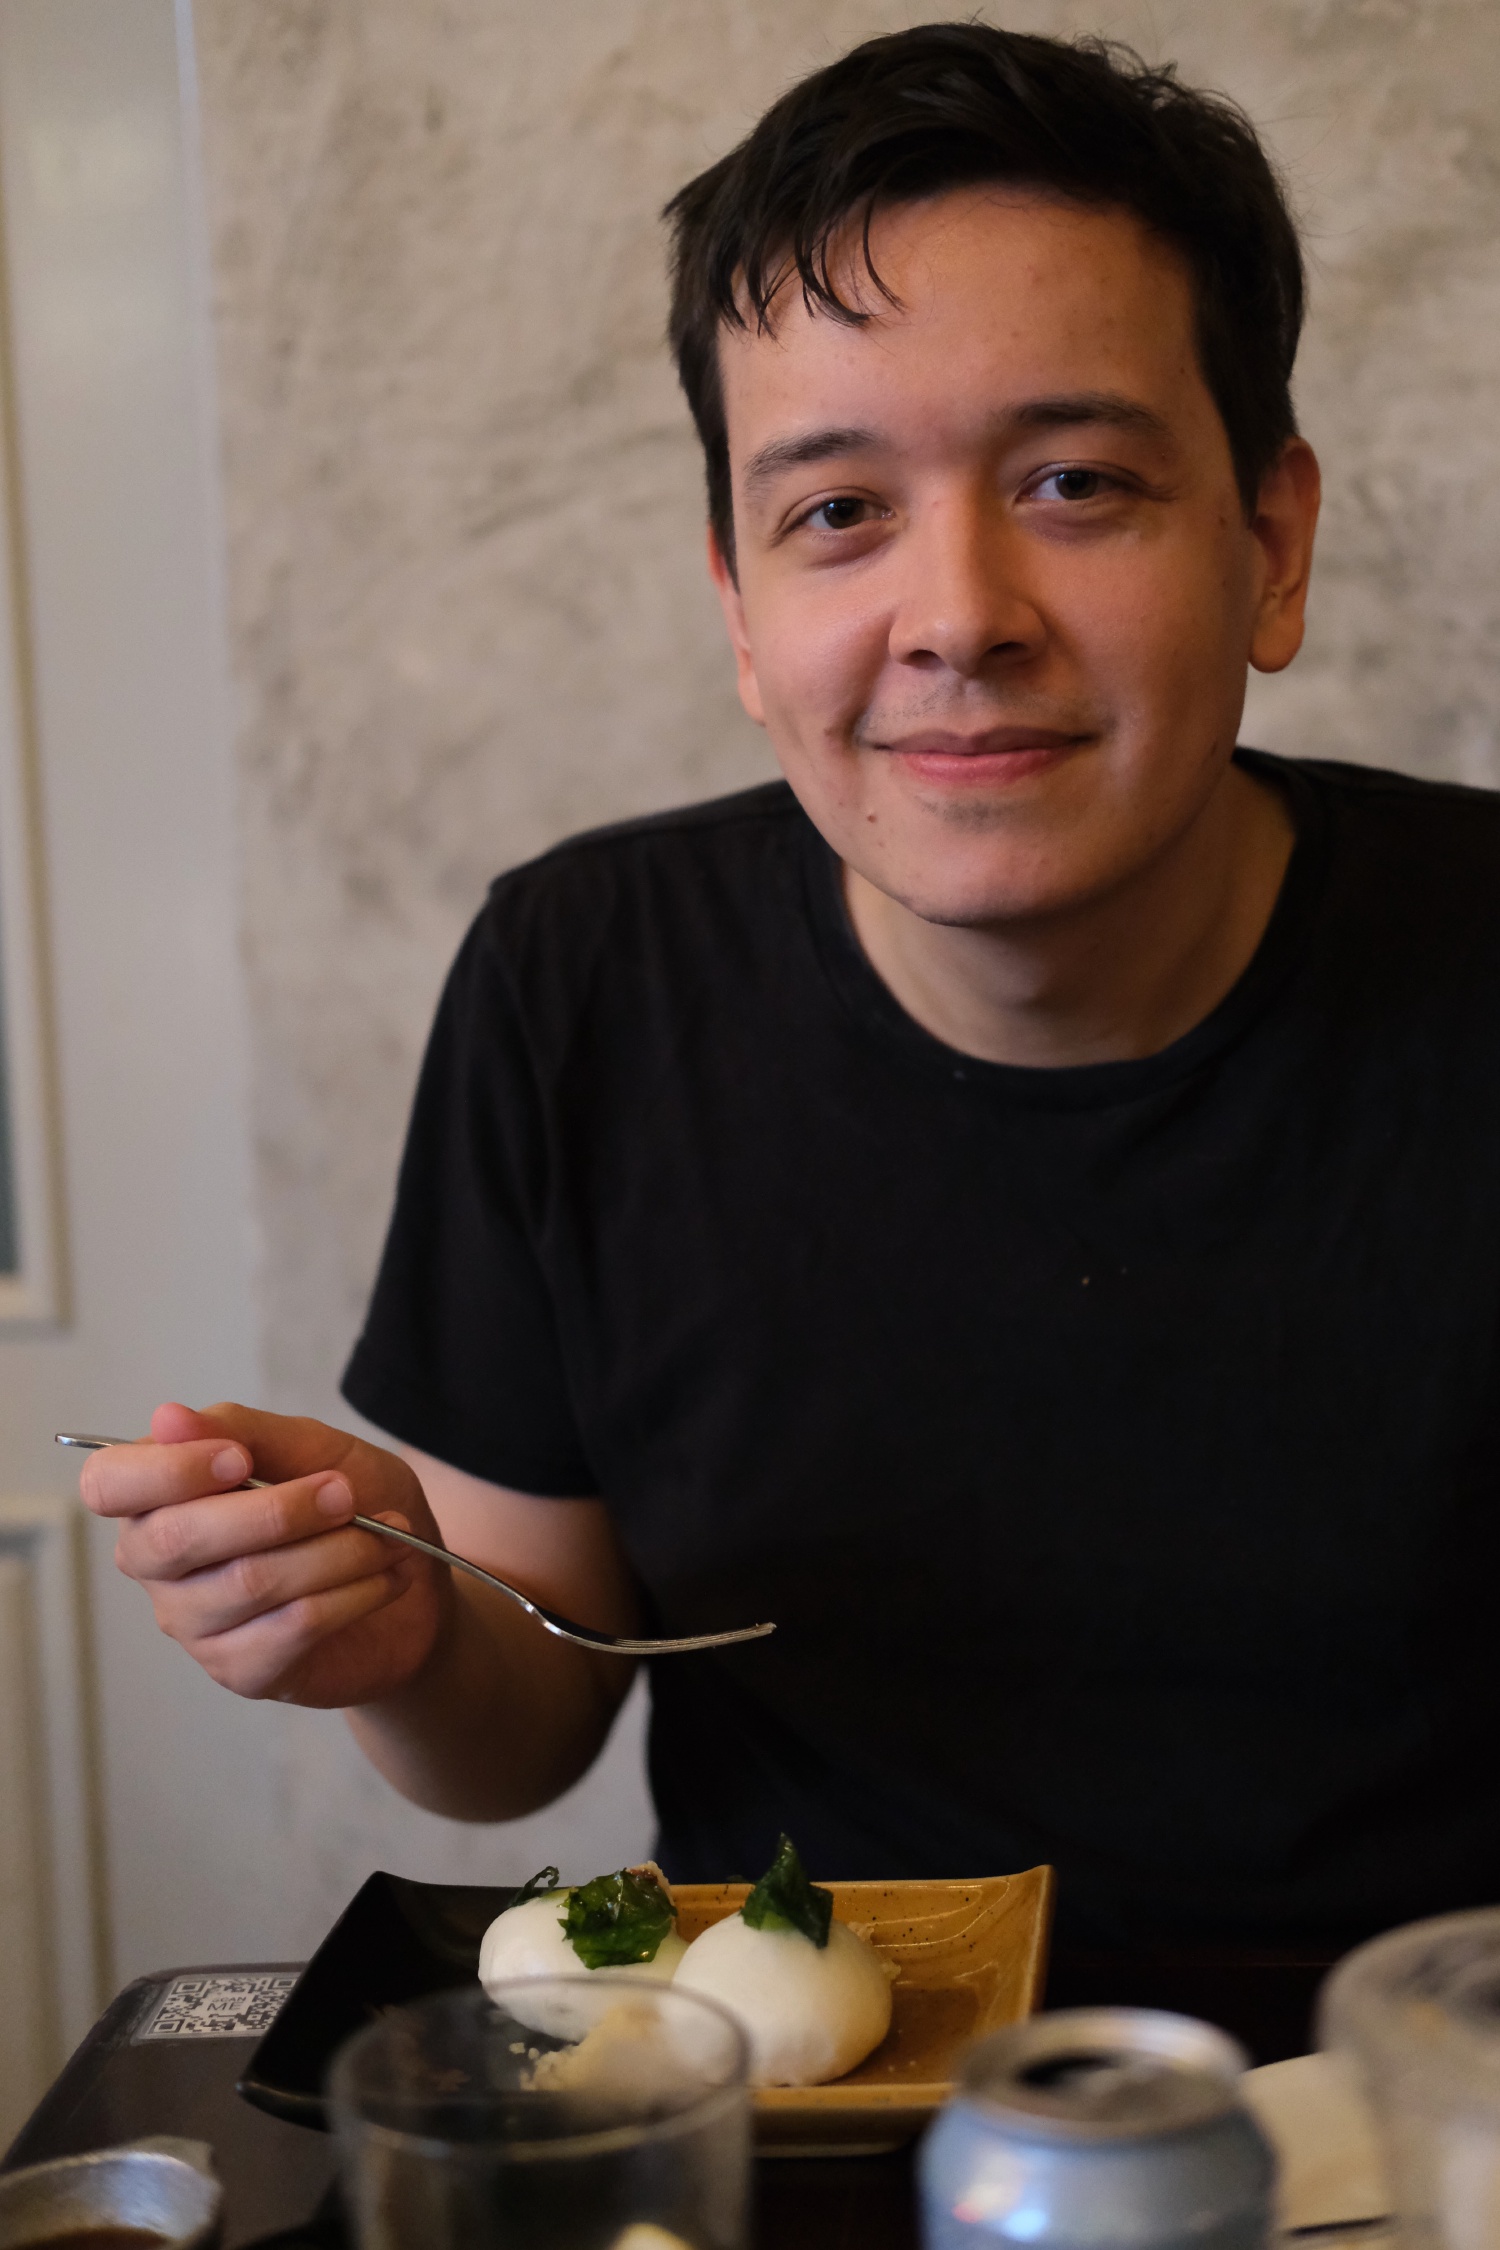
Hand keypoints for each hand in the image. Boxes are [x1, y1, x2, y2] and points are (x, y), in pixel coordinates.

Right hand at [79, 1401, 453, 1706]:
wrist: (412, 1582)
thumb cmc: (346, 1502)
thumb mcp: (309, 1447)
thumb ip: (243, 1430)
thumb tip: (167, 1418)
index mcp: (157, 1496)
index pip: (108, 1483)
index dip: (166, 1470)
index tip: (238, 1458)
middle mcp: (158, 1564)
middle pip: (176, 1537)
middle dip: (275, 1510)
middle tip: (345, 1493)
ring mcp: (193, 1624)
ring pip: (248, 1582)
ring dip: (336, 1551)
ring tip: (388, 1534)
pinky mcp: (240, 1670)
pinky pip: (290, 1628)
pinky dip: (353, 1594)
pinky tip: (385, 1576)